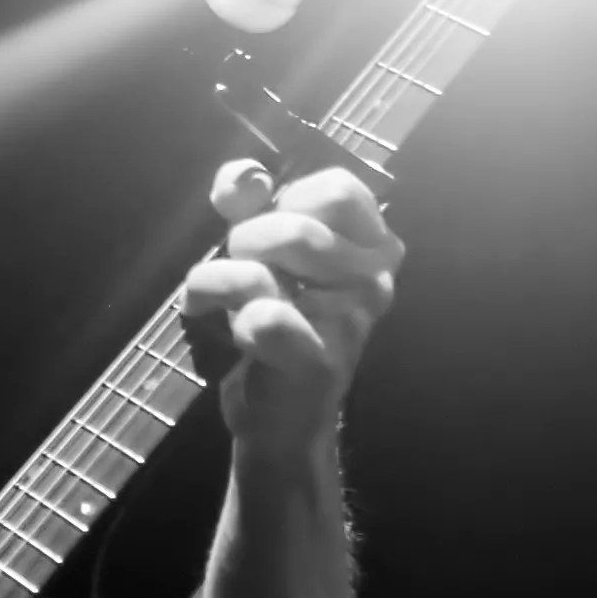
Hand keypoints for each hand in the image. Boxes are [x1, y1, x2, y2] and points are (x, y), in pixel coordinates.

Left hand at [183, 162, 404, 457]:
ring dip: (222, 279)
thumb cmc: (276, 325)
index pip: (337, 189)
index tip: (268, 221)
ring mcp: (350, 325)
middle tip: (239, 266)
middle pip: (296, 228)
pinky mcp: (317, 364)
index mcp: (373, 248)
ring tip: (224, 298)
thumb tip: (247, 178)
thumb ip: (250, 201)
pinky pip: (261, 316)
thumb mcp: (261, 250)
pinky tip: (231, 328)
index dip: (287, 196)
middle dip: (246, 241)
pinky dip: (228, 316)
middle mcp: (374, 283)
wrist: (280, 419)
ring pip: (265, 271)